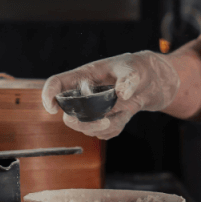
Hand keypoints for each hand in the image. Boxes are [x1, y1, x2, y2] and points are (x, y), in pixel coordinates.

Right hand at [41, 51, 179, 139]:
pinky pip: (102, 133)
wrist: (152, 81)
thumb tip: (121, 94)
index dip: (48, 95)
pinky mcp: (104, 120)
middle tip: (105, 122)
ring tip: (125, 111)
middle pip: (68, 114)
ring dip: (104, 126)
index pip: (57, 84)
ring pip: (85, 127)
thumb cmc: (139, 68)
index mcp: (84, 76)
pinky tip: (125, 114)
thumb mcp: (135, 69)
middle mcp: (84, 94)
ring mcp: (93, 109)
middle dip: (83, 122)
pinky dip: (115, 128)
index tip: (52, 109)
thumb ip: (128, 79)